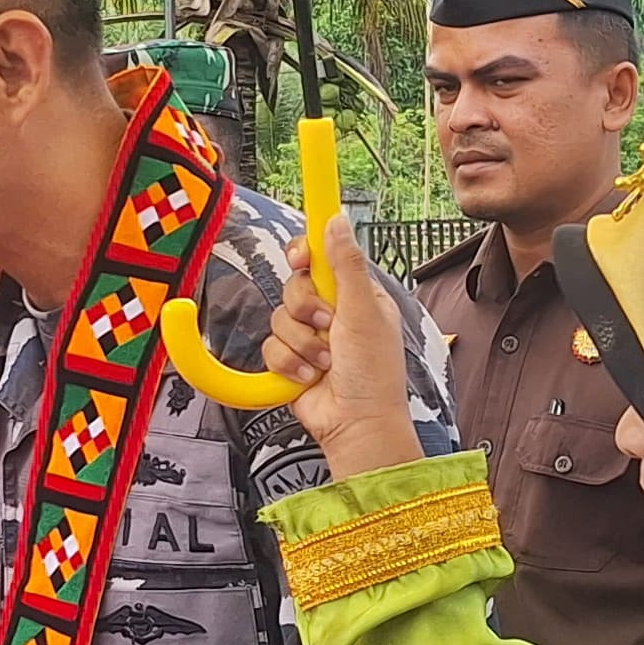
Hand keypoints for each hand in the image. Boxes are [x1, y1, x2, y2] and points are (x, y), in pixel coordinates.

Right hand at [263, 205, 423, 480]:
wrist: (356, 424)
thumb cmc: (373, 373)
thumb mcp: (363, 312)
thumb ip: (345, 265)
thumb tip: (336, 219)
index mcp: (355, 294)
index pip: (322, 257)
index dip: (305, 253)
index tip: (299, 258)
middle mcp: (332, 312)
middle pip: (294, 286)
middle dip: (306, 308)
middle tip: (327, 324)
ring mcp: (310, 338)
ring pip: (279, 317)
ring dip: (301, 343)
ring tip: (325, 362)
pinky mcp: (290, 362)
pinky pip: (270, 347)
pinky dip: (288, 364)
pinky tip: (308, 377)